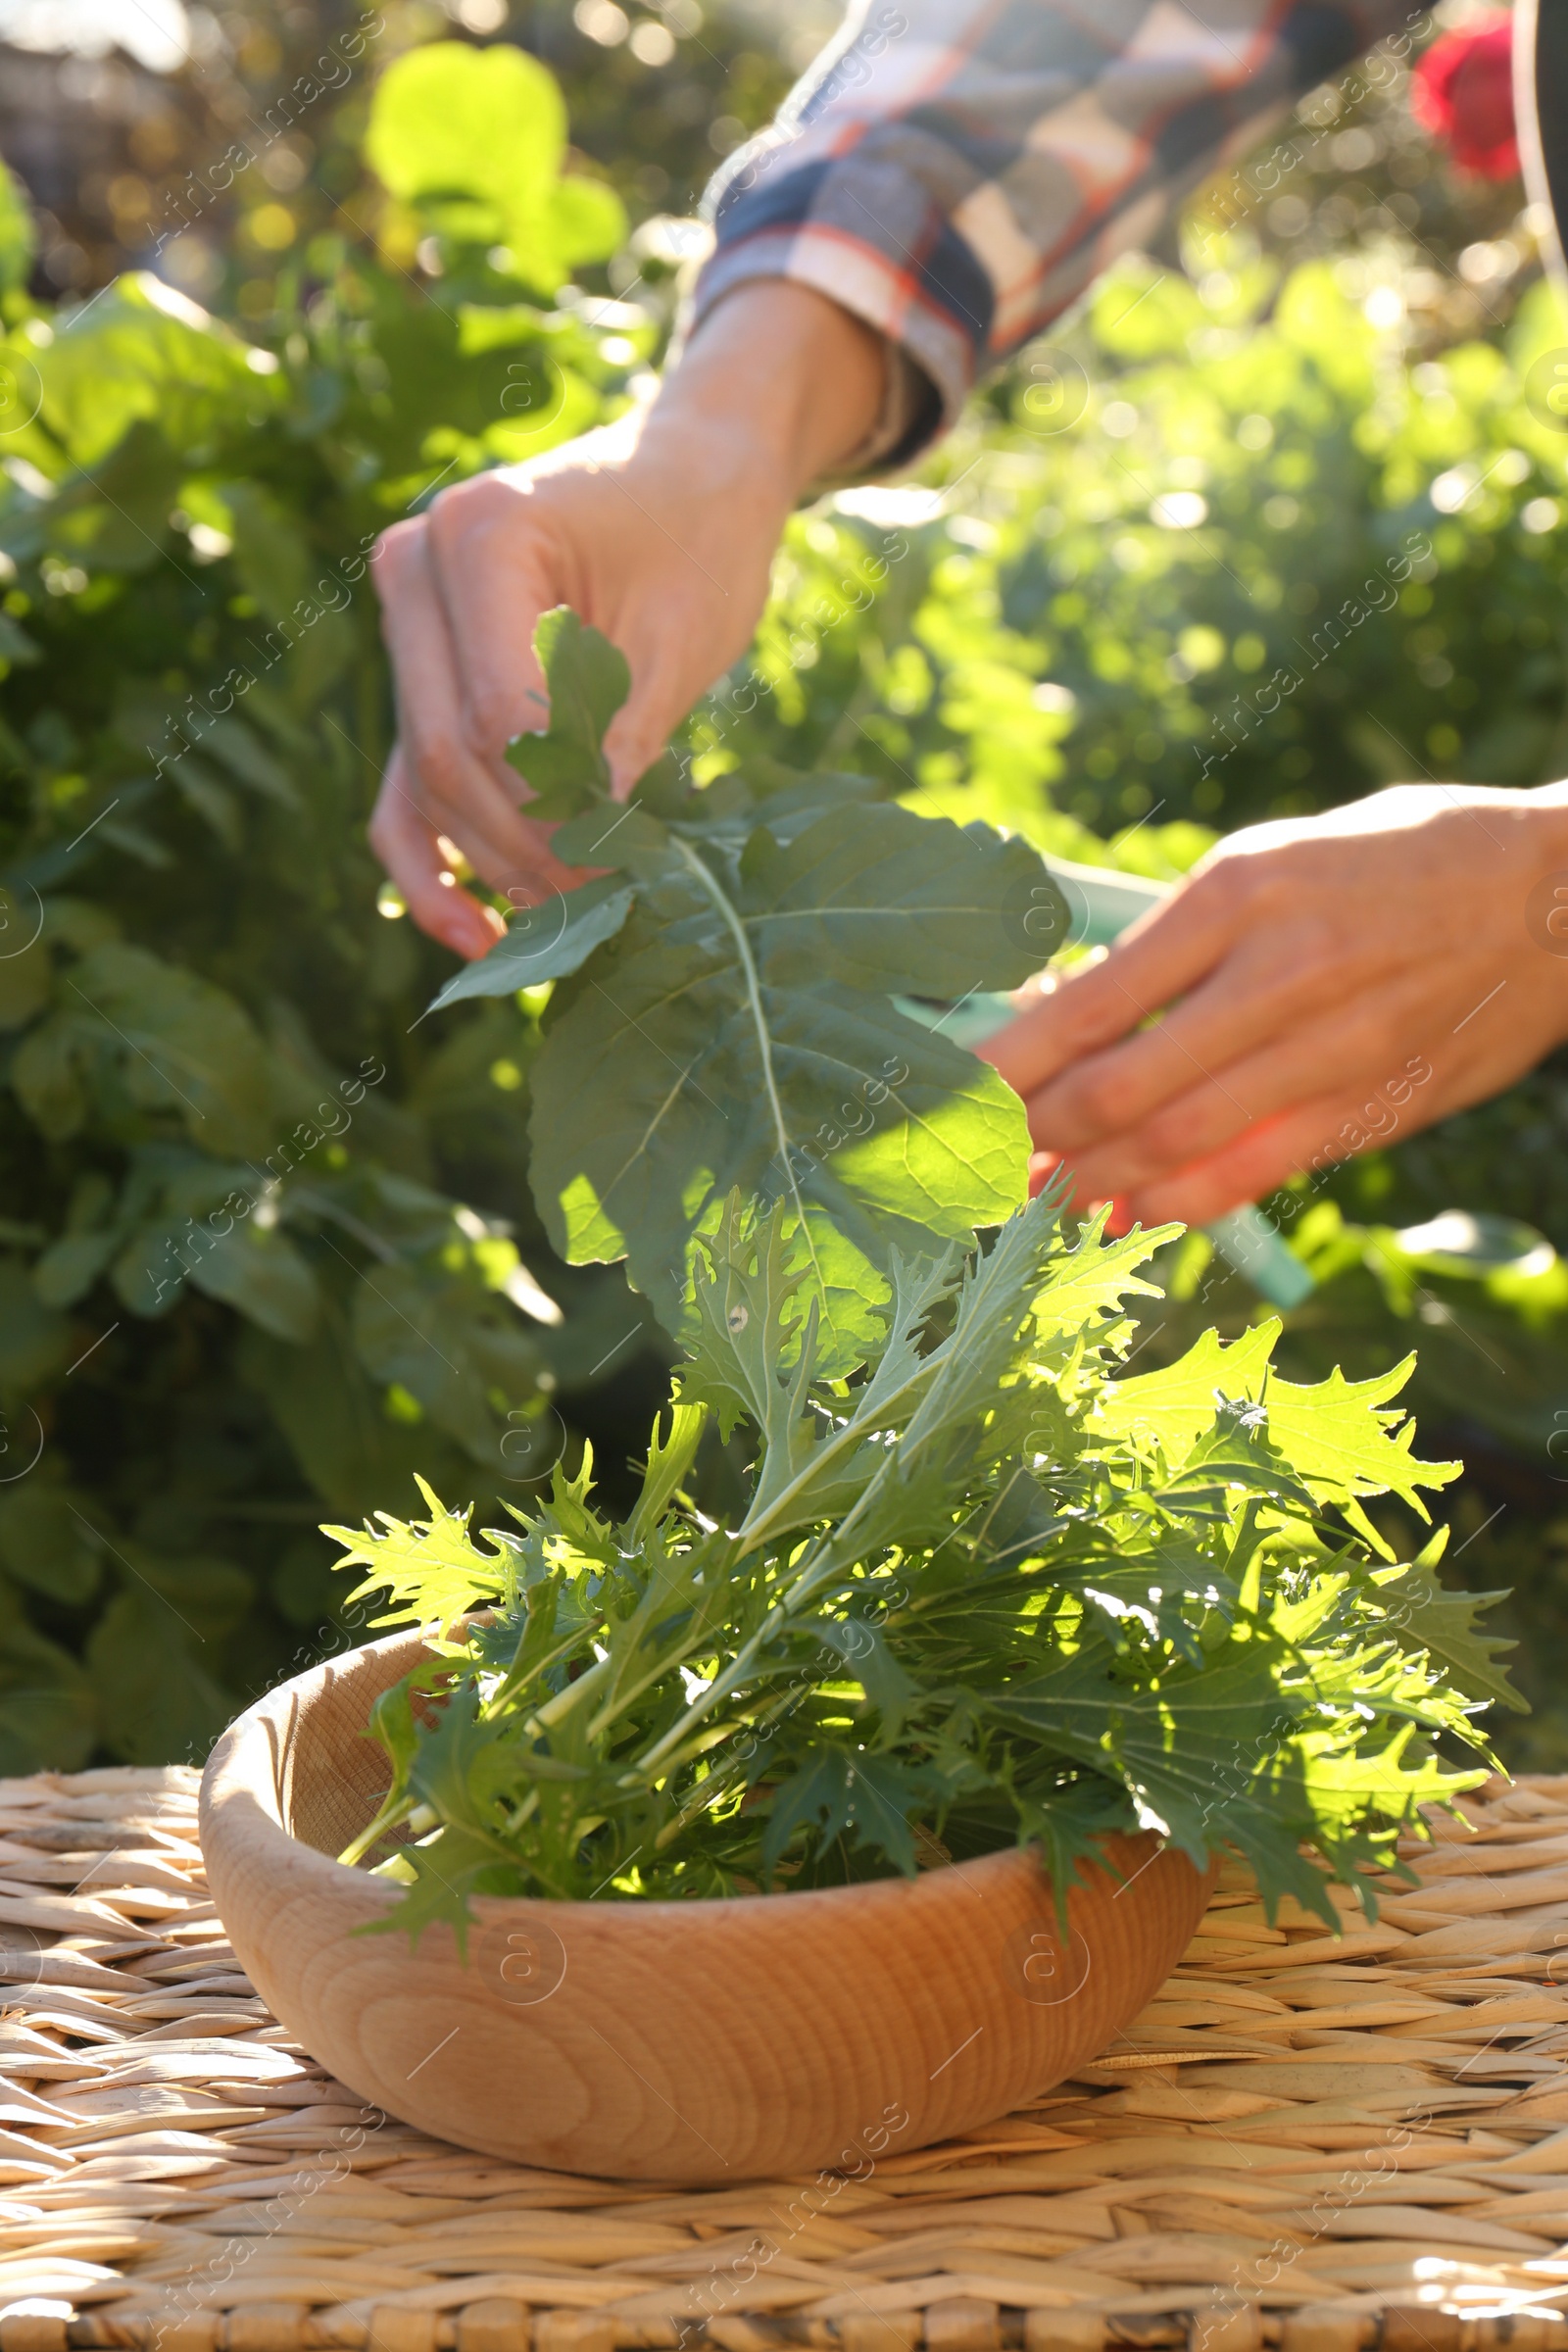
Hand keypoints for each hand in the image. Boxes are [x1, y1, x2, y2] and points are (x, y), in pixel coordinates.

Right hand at [369, 282, 885, 956]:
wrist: (686, 477)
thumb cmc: (697, 540)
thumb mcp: (677, 640)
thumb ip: (620, 743)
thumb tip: (587, 860)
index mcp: (478, 533)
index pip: (501, 715)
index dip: (561, 806)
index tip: (628, 862)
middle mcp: (413, 568)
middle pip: (452, 753)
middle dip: (529, 844)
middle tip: (606, 900)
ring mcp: (403, 623)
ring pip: (428, 781)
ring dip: (497, 863)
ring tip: (575, 917)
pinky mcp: (418, 677)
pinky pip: (405, 788)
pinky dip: (434, 866)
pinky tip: (475, 935)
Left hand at [982, 782, 1567, 1227]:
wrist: (1557, 894)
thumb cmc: (1395, 860)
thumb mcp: (1273, 860)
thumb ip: (1177, 942)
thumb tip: (1067, 1017)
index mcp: (1237, 892)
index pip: (1090, 1002)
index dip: (1007, 1068)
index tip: (953, 1097)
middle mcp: (1278, 972)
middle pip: (1118, 1088)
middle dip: (1034, 1141)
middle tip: (982, 1160)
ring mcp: (1330, 1048)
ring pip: (1176, 1143)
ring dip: (1090, 1182)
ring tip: (1035, 1195)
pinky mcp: (1372, 1104)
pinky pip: (1251, 1173)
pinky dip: (1175, 1202)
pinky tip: (1127, 1209)